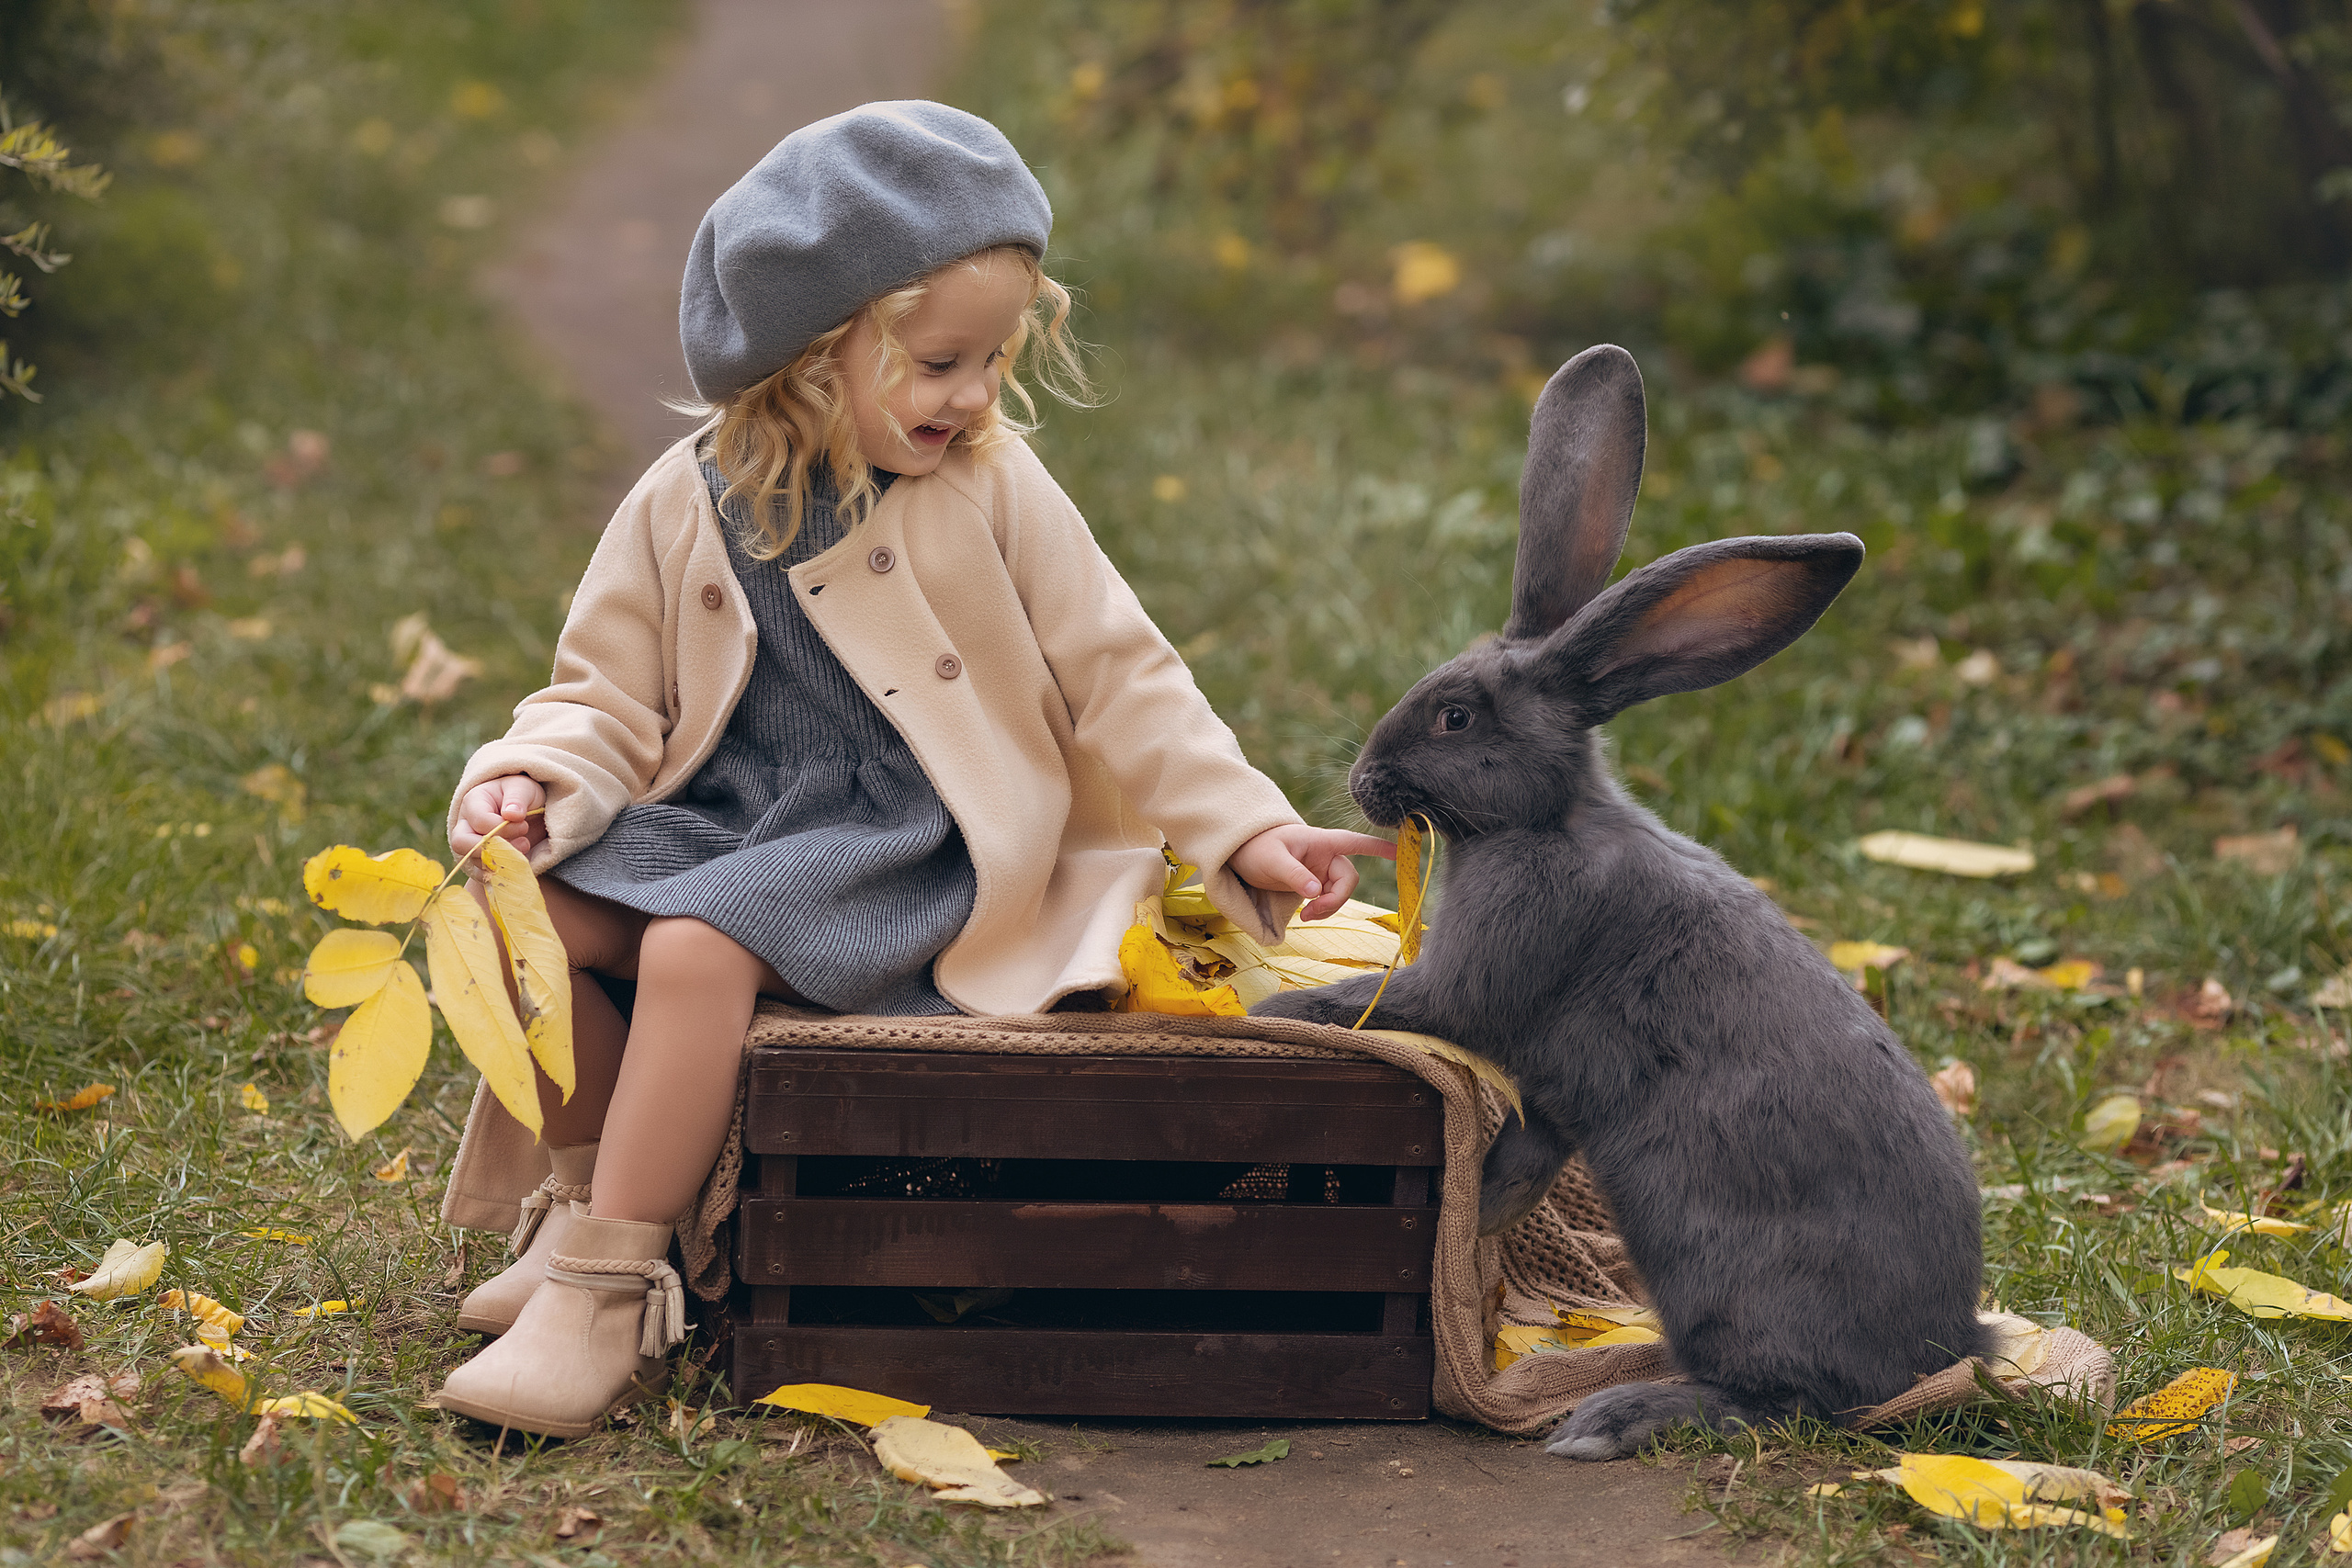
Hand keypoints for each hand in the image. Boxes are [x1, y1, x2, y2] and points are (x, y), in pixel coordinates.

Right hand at [452, 774, 545, 865]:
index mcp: (473, 802)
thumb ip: (517, 799)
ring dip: (500, 861)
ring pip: (471, 860)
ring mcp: (469, 843)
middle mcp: (465, 823)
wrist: (523, 808)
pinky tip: (514, 868)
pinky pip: (479, 873)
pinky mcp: (478, 858)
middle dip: (492, 848)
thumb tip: (512, 815)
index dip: (503, 828)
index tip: (524, 825)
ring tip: (523, 851)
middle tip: (522, 844)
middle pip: (461, 843)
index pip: (480, 821)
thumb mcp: (523, 788)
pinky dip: (497, 875)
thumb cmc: (520, 793)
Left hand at [1229, 823, 1396, 922]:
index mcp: (1321, 841)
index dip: (1379, 847)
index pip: (1356, 842)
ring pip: (1339, 893)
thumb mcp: (1272, 861)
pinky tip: (1305, 914)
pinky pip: (1328, 899)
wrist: (1240, 854)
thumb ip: (1294, 875)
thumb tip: (1315, 892)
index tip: (1401, 851)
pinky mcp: (1314, 884)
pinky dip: (1321, 910)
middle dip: (1336, 900)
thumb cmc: (1256, 848)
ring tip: (1305, 917)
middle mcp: (1326, 855)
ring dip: (1328, 908)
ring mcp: (1321, 870)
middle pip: (1348, 879)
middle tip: (1312, 913)